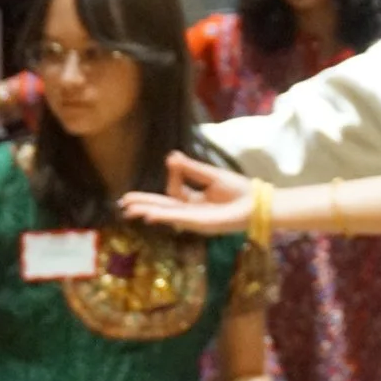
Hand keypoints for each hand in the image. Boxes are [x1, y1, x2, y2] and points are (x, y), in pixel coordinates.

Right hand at [118, 152, 255, 233]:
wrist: (256, 202)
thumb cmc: (238, 190)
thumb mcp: (211, 175)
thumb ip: (190, 168)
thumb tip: (170, 156)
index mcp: (194, 198)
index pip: (174, 189)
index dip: (172, 174)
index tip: (171, 161)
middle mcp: (191, 210)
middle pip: (163, 206)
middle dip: (144, 203)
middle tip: (123, 202)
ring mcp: (194, 218)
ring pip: (167, 213)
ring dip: (148, 211)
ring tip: (130, 210)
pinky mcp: (200, 224)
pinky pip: (178, 218)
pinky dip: (163, 216)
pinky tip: (149, 215)